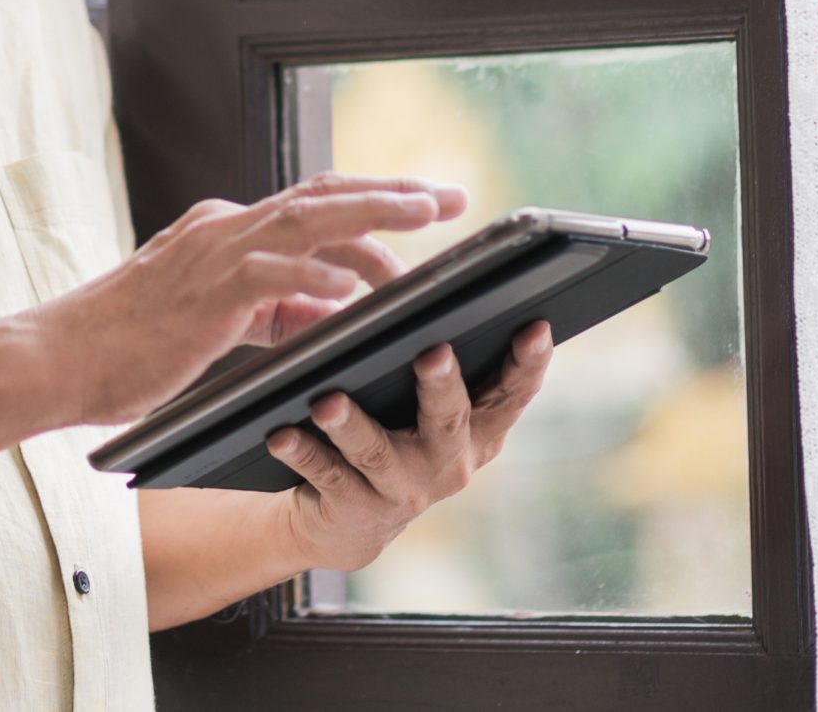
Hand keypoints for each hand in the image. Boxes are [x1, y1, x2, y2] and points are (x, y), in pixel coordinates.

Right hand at [24, 173, 466, 425]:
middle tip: (452, 194)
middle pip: (324, 194)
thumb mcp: (215, 323)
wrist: (57, 357)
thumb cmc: (128, 347)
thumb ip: (270, 310)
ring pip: (306, 219)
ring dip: (372, 215)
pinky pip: (267, 278)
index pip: (314, 203)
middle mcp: (225, 228)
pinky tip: (348, 289)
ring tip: (425, 216)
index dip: (375, 198)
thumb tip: (330, 310)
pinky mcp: (201, 292)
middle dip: (395, 192)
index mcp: (227, 231)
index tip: (428, 203)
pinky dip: (311, 279)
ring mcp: (213, 253)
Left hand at [265, 319, 553, 573]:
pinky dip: (303, 452)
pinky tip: (281, 433)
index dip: (529, 363)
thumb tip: (446, 298)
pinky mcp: (356, 509)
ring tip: (327, 401)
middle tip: (433, 352)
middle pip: (448, 419)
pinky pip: (326, 475)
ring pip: (377, 451)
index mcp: (478, 431)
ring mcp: (403, 490)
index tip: (536, 326)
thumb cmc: (398, 439)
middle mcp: (449, 464)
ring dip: (351, 424)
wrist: (350, 521)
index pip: (513, 394)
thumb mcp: (434, 413)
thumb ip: (449, 370)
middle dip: (442, 385)